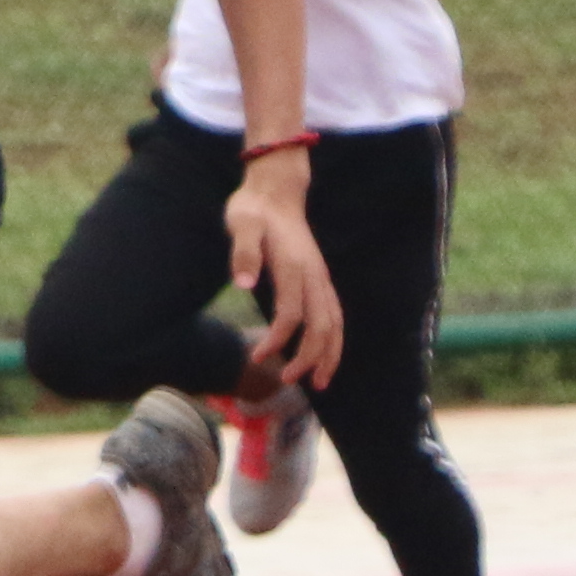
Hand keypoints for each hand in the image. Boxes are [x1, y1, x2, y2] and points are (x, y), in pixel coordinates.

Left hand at [225, 183, 344, 390]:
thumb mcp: (240, 224)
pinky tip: (323, 358)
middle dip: (310, 358)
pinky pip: (334, 315)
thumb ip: (243, 253)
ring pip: (335, 323)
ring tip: (317, 383)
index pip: (291, 314)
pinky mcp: (320, 280)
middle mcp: (314, 276)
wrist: (276, 192)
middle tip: (289, 381)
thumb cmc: (252, 210)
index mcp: (294, 267)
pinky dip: (333, 339)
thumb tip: (244, 284)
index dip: (278, 339)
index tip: (258, 357)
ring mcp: (320, 278)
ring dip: (329, 355)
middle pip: (322, 325)